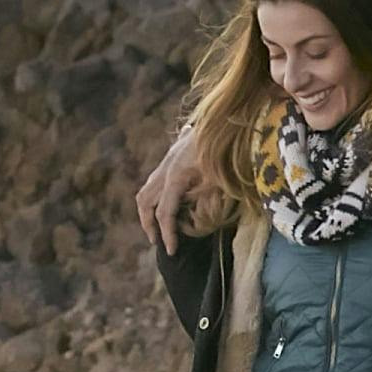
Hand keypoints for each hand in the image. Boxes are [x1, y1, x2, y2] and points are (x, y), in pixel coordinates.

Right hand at [131, 137, 217, 252]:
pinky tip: (163, 206)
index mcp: (176, 176)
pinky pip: (153, 183)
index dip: (167, 234)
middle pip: (146, 203)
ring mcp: (166, 162)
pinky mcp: (170, 158)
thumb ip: (201, 200)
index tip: (171, 251)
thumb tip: (187, 219)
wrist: (225, 120)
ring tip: (155, 228)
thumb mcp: (219, 179)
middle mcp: (165, 169)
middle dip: (149, 225)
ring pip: (145, 192)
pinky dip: (154, 199)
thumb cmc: (226, 151)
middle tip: (158, 242)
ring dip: (147, 212)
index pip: (165, 212)